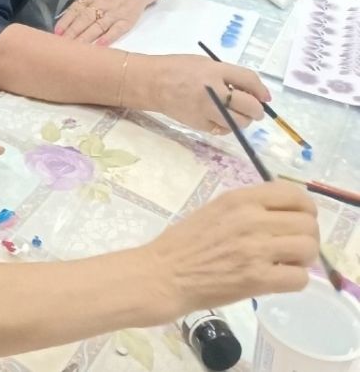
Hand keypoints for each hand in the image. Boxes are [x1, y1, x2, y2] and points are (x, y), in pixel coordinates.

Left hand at [54, 0, 161, 43]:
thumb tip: (72, 13)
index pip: (76, 9)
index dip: (66, 21)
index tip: (56, 32)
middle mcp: (102, 3)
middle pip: (84, 19)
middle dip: (72, 33)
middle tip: (61, 45)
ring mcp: (115, 12)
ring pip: (98, 27)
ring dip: (85, 39)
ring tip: (75, 49)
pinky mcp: (128, 19)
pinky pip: (116, 30)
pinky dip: (108, 38)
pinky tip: (99, 46)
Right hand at [139, 182, 316, 321]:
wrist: (165, 273)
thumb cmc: (185, 241)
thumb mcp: (215, 210)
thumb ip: (248, 208)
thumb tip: (283, 215)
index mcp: (239, 199)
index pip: (294, 194)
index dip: (305, 209)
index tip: (298, 219)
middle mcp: (251, 219)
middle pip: (308, 223)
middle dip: (307, 236)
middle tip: (293, 247)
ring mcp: (256, 249)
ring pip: (308, 249)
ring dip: (304, 259)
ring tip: (287, 263)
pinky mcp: (258, 279)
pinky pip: (299, 278)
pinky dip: (294, 280)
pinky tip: (278, 279)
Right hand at [143, 54, 268, 131]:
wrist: (151, 83)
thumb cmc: (177, 68)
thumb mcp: (203, 63)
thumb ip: (225, 74)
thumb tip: (250, 91)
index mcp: (213, 71)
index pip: (248, 80)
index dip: (261, 89)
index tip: (265, 96)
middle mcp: (212, 91)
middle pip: (249, 105)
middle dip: (257, 109)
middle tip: (255, 108)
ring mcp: (206, 110)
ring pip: (240, 122)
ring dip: (244, 119)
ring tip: (237, 113)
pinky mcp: (200, 124)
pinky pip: (223, 129)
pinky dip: (227, 125)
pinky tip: (220, 117)